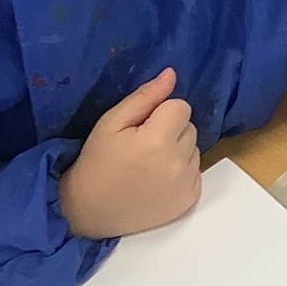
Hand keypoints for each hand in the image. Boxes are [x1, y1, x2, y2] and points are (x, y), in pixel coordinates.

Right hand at [59, 67, 201, 239]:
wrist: (90, 210)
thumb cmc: (97, 162)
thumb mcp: (112, 122)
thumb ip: (145, 97)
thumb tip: (171, 75)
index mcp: (159, 140)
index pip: (181, 107)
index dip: (161, 112)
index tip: (142, 127)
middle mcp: (178, 163)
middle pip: (190, 127)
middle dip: (170, 131)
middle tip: (143, 146)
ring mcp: (186, 184)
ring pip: (194, 149)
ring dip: (177, 151)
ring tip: (149, 164)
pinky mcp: (189, 199)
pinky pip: (196, 171)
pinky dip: (181, 172)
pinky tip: (157, 180)